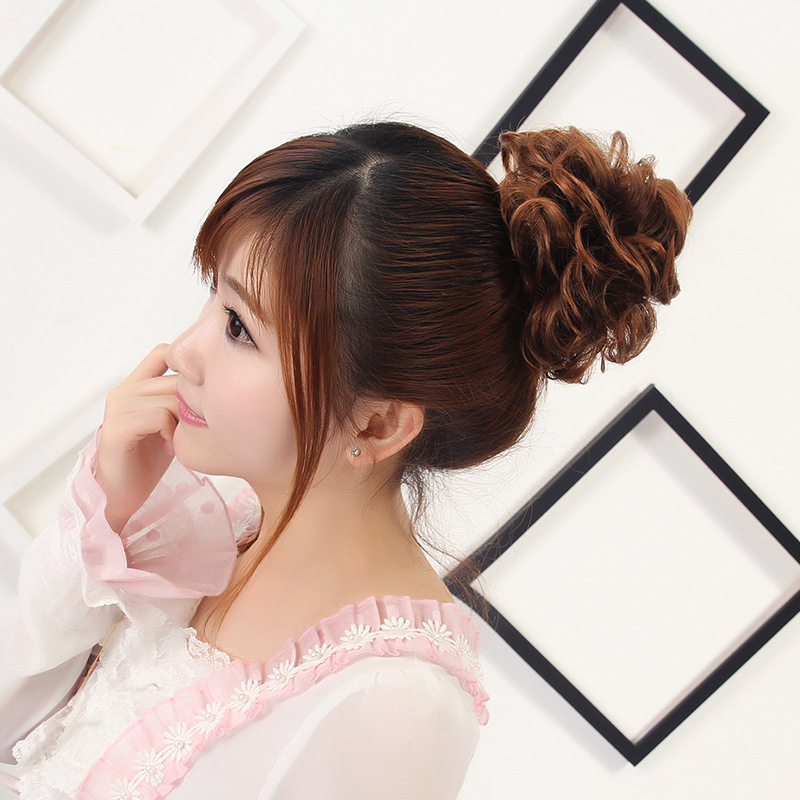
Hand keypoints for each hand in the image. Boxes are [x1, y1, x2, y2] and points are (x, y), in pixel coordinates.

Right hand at [95, 344, 178, 532]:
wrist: (124, 493)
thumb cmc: (149, 458)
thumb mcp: (169, 420)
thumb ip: (178, 398)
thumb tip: (212, 382)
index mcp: (134, 385)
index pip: (162, 353)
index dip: (185, 370)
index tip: (195, 399)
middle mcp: (123, 390)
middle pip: (175, 380)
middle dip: (189, 405)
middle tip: (188, 429)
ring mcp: (118, 407)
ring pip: (170, 398)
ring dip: (181, 421)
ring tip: (176, 439)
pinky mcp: (118, 427)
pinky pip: (159, 416)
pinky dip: (170, 432)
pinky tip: (167, 446)